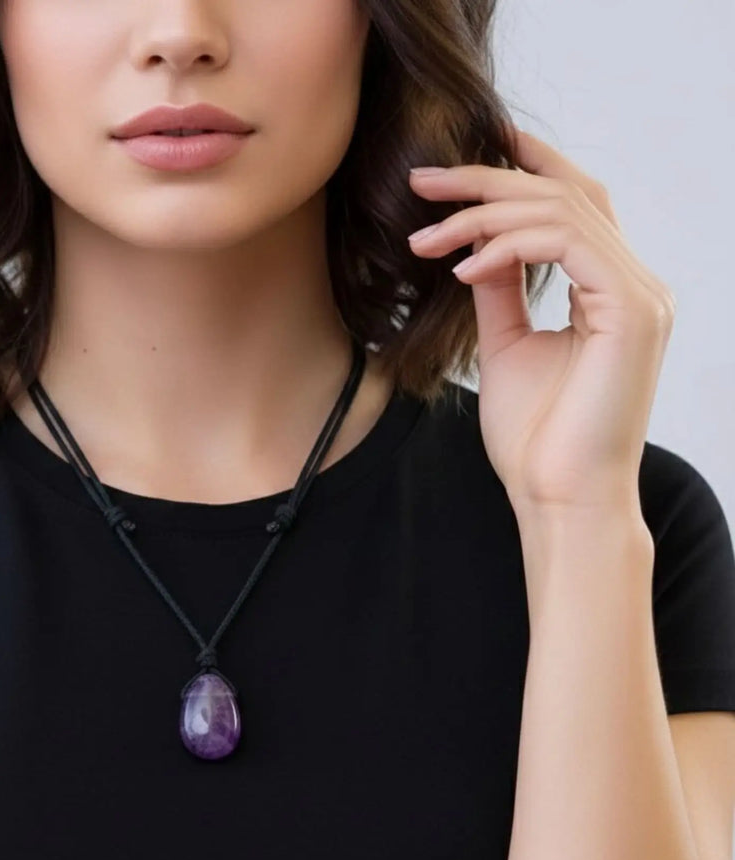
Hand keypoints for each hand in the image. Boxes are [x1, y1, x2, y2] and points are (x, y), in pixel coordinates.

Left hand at [407, 127, 674, 515]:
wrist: (558, 497)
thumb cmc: (536, 438)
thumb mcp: (506, 349)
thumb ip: (500, 293)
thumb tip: (478, 250)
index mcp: (609, 291)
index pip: (575, 205)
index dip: (526, 168)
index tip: (462, 159)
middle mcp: (632, 284)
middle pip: (566, 195)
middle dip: (489, 179)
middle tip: (423, 180)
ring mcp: (638, 296)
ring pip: (564, 212)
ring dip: (484, 214)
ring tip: (426, 237)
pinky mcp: (631, 312)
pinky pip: (568, 245)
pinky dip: (510, 246)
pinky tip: (462, 266)